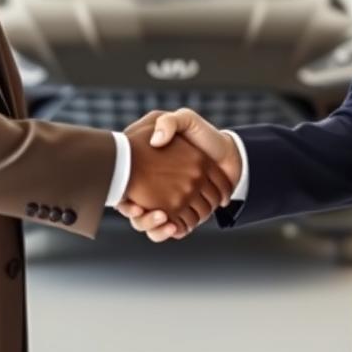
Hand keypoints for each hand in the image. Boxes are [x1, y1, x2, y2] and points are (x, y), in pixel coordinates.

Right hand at [119, 108, 241, 240]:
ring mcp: (171, 203)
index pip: (125, 189)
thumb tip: (156, 142)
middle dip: (141, 219)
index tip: (131, 203)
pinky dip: (173, 231)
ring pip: (153, 227)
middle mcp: (155, 189)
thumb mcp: (185, 120)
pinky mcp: (186, 213)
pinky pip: (175, 229)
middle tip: (147, 214)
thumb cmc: (203, 135)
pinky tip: (176, 226)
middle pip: (137, 214)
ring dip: (156, 228)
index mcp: (148, 169)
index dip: (123, 200)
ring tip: (166, 221)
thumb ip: (169, 122)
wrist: (228, 153)